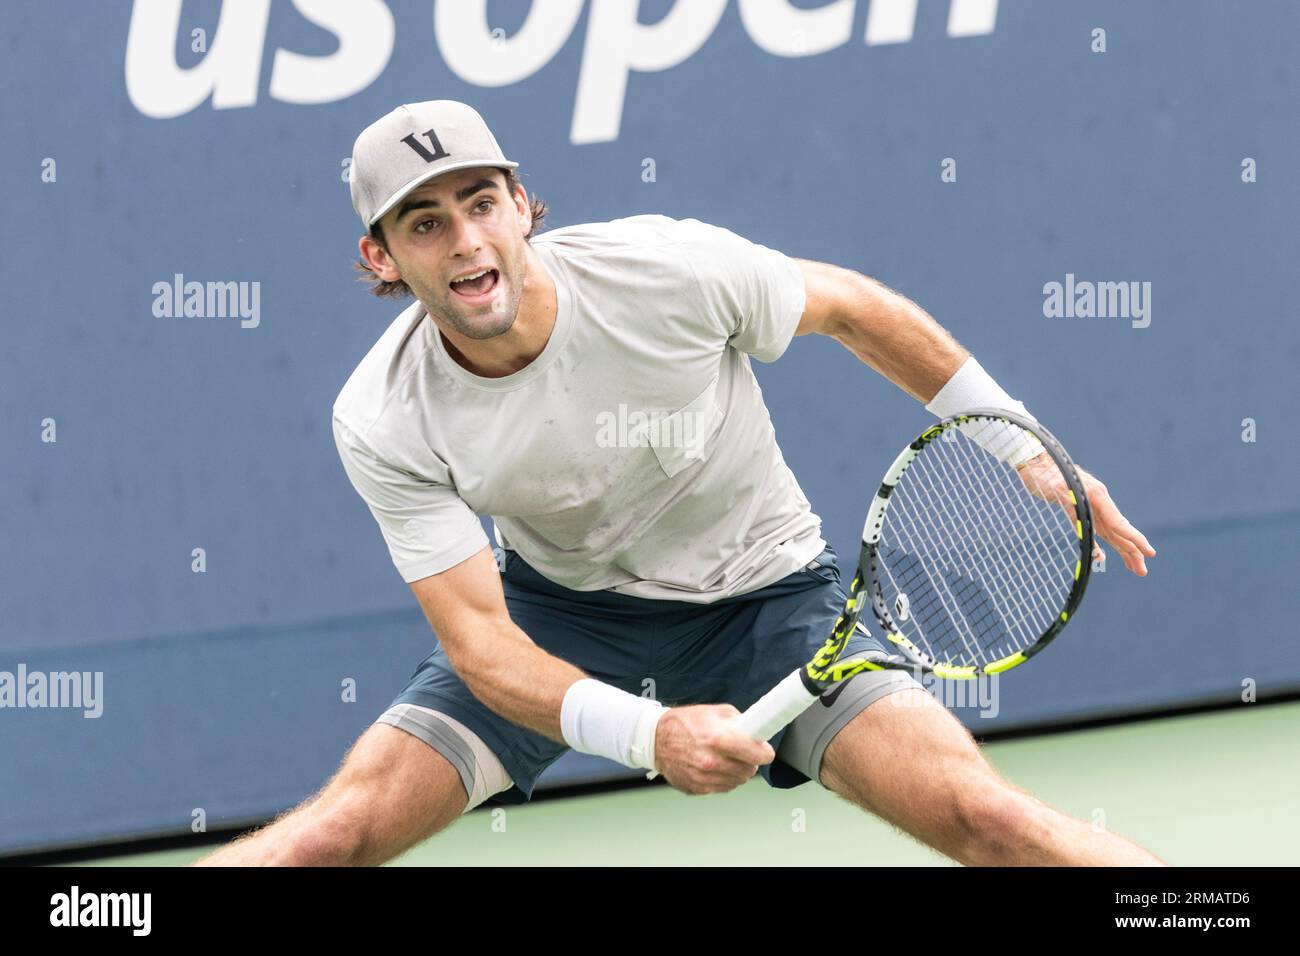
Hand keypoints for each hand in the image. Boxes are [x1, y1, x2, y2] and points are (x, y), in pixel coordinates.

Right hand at [653, 704, 774, 794]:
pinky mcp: (698, 788)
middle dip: (750, 760)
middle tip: (742, 751)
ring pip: (738, 781)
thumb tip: (757, 731)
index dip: (764, 752)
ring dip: (737, 771)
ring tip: (726, 757)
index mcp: (718, 739)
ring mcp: (704, 778)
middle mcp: (711, 761)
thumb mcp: (713, 712)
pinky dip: (724, 778)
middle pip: (750, 770)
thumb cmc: (684, 723)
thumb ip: (739, 722)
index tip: (765, 751)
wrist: (655, 740)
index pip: (757, 754)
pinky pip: (723, 788)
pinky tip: (714, 766)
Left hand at [1015, 453, 1155, 576]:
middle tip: (1142, 572)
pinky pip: (1097, 530)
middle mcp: (1099, 502)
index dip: (1133, 538)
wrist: (1036, 462)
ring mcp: (1092, 507)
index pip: (1118, 522)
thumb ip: (1069, 501)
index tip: (1148, 552)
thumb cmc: (1045, 474)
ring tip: (1135, 568)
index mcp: (1097, 496)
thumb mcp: (1056, 486)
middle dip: (1132, 551)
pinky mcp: (1081, 510)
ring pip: (1111, 533)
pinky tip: (1106, 556)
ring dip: (1124, 550)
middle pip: (1119, 531)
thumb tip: (1080, 516)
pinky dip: (1102, 545)